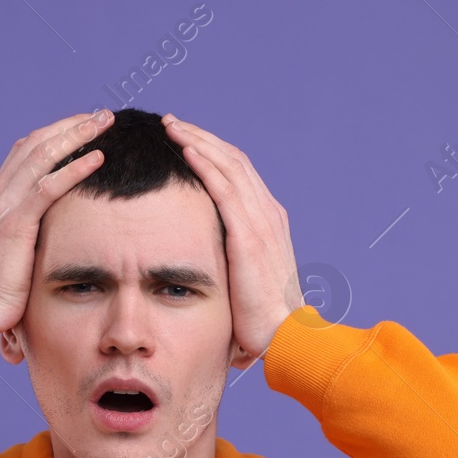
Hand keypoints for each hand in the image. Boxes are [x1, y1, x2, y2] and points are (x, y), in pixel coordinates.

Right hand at [0, 108, 114, 334]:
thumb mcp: (12, 256)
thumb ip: (27, 237)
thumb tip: (49, 237)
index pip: (27, 152)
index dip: (56, 134)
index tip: (85, 127)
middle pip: (37, 143)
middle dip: (71, 125)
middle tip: (102, 115)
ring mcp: (5, 207)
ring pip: (43, 155)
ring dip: (77, 135)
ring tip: (105, 123)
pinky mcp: (16, 224)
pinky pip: (49, 186)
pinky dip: (75, 168)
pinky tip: (98, 156)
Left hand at [162, 114, 303, 368]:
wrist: (285, 335)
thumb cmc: (263, 318)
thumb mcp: (246, 279)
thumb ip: (232, 262)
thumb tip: (208, 267)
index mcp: (269, 221)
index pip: (239, 173)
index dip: (213, 152)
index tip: (187, 140)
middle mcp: (268, 213)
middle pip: (233, 160)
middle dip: (202, 137)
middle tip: (173, 123)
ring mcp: (261, 222)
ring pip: (228, 166)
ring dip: (198, 141)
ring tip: (172, 126)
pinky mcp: (249, 236)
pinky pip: (225, 189)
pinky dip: (205, 165)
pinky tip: (185, 150)